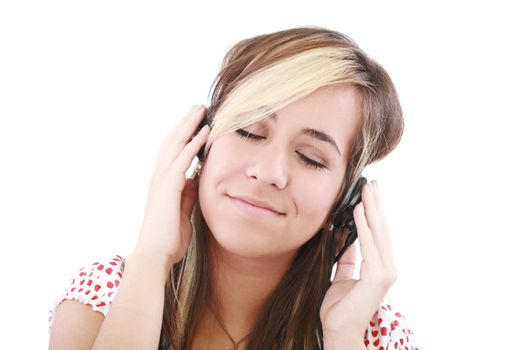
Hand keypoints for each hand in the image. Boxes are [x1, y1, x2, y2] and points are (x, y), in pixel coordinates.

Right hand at [133, 105, 209, 269]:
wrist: (156, 254)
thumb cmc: (169, 237)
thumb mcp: (183, 211)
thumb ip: (187, 194)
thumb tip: (195, 179)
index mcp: (163, 182)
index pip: (172, 151)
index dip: (183, 135)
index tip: (196, 122)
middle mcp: (159, 176)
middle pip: (172, 141)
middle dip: (186, 122)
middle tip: (199, 107)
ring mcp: (162, 180)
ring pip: (175, 144)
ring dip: (189, 125)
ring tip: (202, 110)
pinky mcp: (168, 187)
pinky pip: (182, 159)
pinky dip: (193, 144)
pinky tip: (204, 132)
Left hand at [320, 180, 396, 343]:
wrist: (339, 331)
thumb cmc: (339, 308)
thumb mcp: (341, 275)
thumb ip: (346, 257)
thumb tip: (346, 237)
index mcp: (379, 266)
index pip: (377, 233)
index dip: (374, 212)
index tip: (369, 193)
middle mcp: (386, 267)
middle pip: (381, 229)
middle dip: (375, 205)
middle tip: (371, 184)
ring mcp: (385, 272)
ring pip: (378, 234)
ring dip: (371, 210)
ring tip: (366, 190)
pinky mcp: (378, 277)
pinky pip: (369, 246)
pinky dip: (364, 227)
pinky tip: (359, 211)